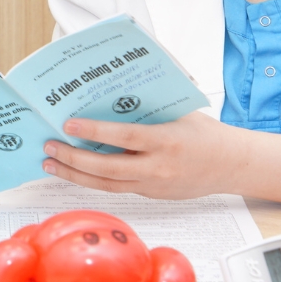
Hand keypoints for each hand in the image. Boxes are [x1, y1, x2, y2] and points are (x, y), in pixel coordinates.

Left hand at [40, 112, 243, 198]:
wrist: (230, 165)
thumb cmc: (204, 131)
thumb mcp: (180, 111)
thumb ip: (149, 103)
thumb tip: (113, 86)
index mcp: (167, 141)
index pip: (125, 137)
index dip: (95, 132)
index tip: (69, 124)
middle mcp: (158, 168)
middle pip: (108, 169)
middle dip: (74, 160)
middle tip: (49, 147)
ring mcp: (154, 186)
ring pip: (107, 185)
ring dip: (75, 175)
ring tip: (51, 163)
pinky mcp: (151, 195)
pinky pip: (117, 189)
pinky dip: (93, 181)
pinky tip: (74, 172)